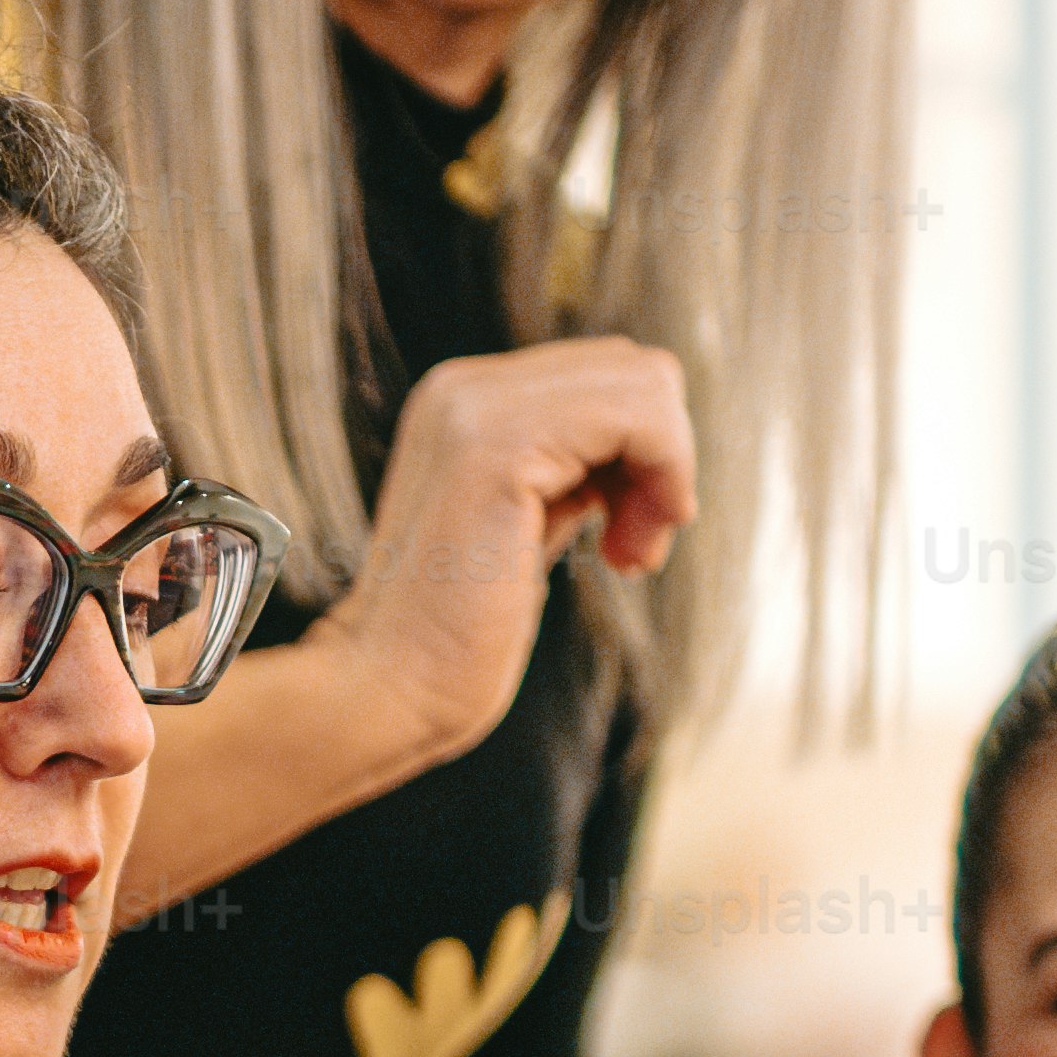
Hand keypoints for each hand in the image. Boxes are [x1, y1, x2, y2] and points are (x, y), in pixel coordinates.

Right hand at [323, 336, 691, 775]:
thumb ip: (570, 469)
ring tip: (631, 553)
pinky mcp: (498, 446)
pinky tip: (625, 554)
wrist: (387, 687)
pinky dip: (665, 478)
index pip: (606, 373)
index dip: (644, 452)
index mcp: (466, 399)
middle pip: (635, 369)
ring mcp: (476, 407)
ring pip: (647, 384)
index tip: (625, 534)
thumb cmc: (459, 631)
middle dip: (665, 457)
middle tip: (635, 546)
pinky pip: (639, 419)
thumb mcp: (526, 523)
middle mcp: (464, 386)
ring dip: (669, 473)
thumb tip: (655, 442)